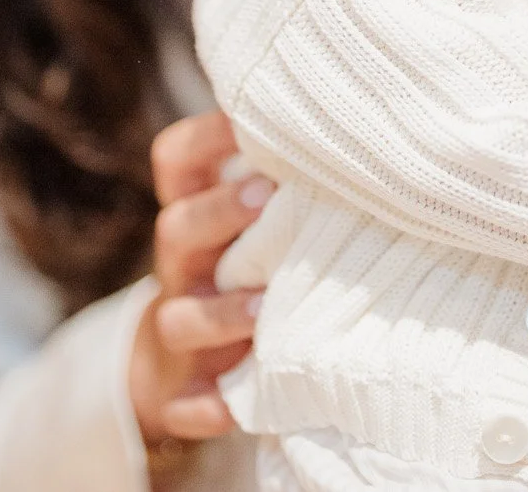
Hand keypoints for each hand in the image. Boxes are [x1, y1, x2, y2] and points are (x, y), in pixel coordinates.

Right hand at [130, 112, 273, 444]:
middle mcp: (183, 264)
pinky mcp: (185, 388)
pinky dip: (203, 405)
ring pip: (177, 317)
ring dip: (217, 312)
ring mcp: (181, 328)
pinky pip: (182, 402)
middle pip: (177, 228)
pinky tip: (231, 406)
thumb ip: (279, 176)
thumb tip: (350, 121)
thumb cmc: (241, 264)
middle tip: (264, 196)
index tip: (249, 120)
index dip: (205, 138)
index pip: (176, 160)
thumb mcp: (248, 217)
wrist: (184, 360)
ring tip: (264, 305)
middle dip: (217, 212)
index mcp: (196, 212)